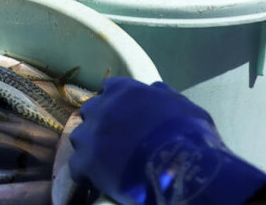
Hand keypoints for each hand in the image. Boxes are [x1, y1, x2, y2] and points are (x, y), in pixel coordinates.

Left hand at [70, 77, 265, 204]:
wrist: (178, 166)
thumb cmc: (188, 135)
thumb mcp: (183, 106)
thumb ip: (163, 94)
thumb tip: (154, 88)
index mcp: (125, 91)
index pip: (110, 87)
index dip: (116, 101)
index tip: (122, 112)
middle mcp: (103, 108)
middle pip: (91, 110)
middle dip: (99, 121)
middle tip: (113, 137)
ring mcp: (91, 135)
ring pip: (79, 136)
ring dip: (89, 145)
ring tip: (102, 159)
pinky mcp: (86, 161)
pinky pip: (76, 165)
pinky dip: (85, 172)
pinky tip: (95, 179)